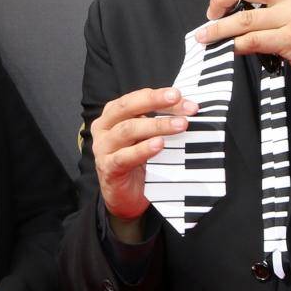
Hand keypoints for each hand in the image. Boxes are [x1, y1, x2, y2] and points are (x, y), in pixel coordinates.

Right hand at [90, 87, 197, 232]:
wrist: (124, 196)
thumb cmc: (136, 161)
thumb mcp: (147, 136)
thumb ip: (159, 121)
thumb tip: (188, 108)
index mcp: (113, 114)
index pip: (136, 98)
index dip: (159, 95)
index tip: (182, 96)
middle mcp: (104, 128)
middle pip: (128, 108)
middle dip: (154, 101)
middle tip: (178, 99)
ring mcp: (103, 148)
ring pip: (128, 130)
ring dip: (156, 125)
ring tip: (180, 125)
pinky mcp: (108, 168)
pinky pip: (125, 156)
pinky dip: (143, 149)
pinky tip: (159, 144)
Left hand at [199, 0, 290, 94]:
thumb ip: (270, 8)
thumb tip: (233, 13)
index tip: (215, 8)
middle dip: (218, 2)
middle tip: (208, 20)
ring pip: (244, 19)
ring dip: (220, 30)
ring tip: (207, 38)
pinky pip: (254, 40)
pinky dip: (237, 45)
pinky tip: (231, 49)